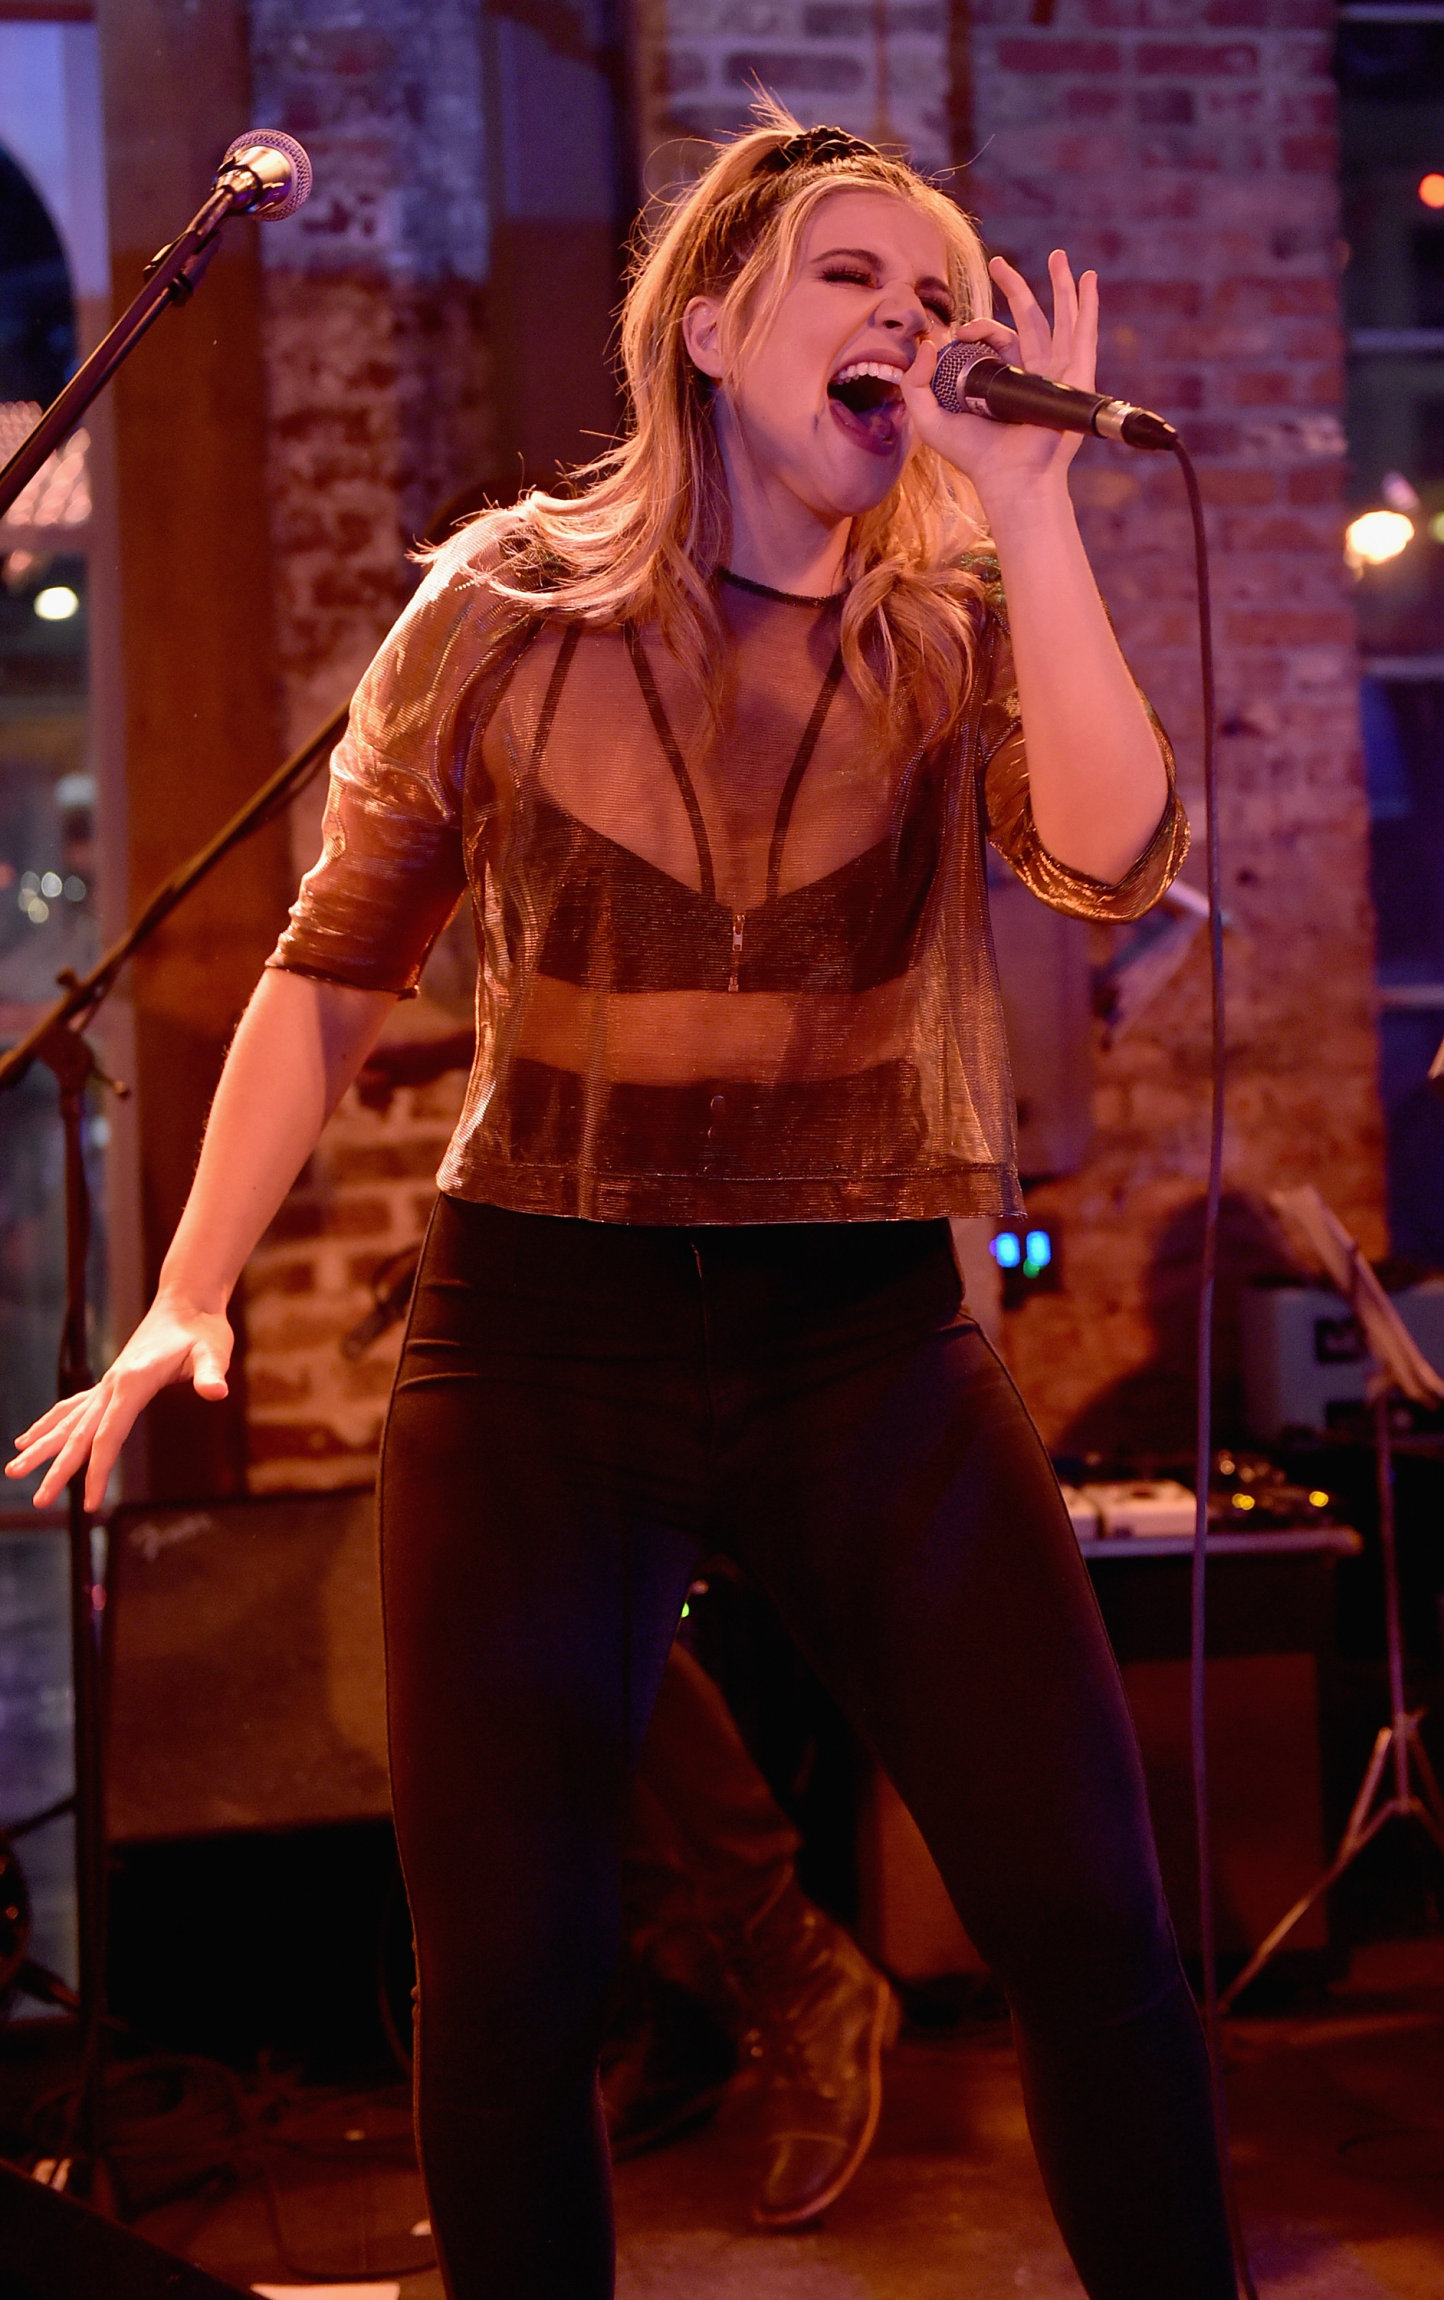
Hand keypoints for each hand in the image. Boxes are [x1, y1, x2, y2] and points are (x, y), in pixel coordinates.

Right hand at [6, 1295, 233, 1510]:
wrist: (187, 1301)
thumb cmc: (202, 1329)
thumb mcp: (213, 1350)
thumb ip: (211, 1372)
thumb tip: (217, 1392)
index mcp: (132, 1383)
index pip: (108, 1436)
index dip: (97, 1471)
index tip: (89, 1503)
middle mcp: (112, 1384)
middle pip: (79, 1435)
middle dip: (58, 1470)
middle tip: (39, 1502)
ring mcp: (108, 1383)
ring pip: (68, 1422)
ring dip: (42, 1447)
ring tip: (14, 1470)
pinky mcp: (111, 1381)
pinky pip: (73, 1407)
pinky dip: (50, 1423)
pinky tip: (29, 1437)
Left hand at [901, 249, 1099, 507]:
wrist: (1010, 477)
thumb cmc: (974, 457)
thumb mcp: (930, 418)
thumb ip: (916, 384)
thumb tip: (926, 345)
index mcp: (1004, 380)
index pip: (993, 339)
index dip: (976, 326)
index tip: (959, 332)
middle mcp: (1033, 373)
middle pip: (1027, 319)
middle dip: (1015, 287)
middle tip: (998, 263)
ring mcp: (1056, 374)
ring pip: (1059, 319)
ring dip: (1060, 285)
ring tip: (1057, 255)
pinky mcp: (1074, 378)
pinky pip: (1083, 334)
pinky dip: (1088, 305)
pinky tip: (1089, 278)